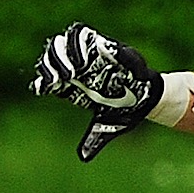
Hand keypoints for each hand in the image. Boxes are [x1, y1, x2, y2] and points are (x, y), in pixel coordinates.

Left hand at [32, 22, 162, 160]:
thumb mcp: (108, 127)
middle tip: (65, 76)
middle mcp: (77, 70)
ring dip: (67, 50)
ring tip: (77, 66)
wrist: (149, 98)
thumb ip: (94, 140)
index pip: (48, 79)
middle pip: (53, 56)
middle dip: (53, 62)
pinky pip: (85, 34)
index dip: (44, 80)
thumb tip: (83, 158)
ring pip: (65, 41)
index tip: (50, 86)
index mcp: (72, 88)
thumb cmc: (126, 112)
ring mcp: (88, 56)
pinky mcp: (103, 45)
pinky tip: (91, 54)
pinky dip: (84, 41)